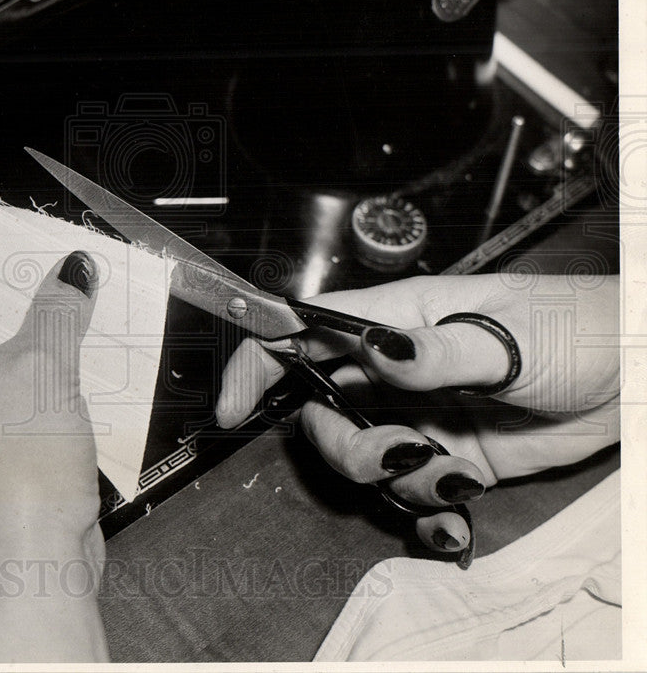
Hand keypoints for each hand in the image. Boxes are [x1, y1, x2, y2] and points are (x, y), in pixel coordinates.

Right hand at [216, 273, 619, 554]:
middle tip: (394, 451)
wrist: (634, 375)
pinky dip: (427, 516)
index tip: (232, 406)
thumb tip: (373, 351)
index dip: (258, 364)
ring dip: (395, 481)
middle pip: (322, 410)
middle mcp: (398, 372)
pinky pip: (413, 496)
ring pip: (365, 460)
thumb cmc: (577, 327)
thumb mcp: (506, 335)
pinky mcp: (454, 459)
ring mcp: (423, 417)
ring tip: (452, 474)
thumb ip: (436, 352)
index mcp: (397, 323)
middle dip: (342, 444)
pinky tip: (457, 517)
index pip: (303, 332)